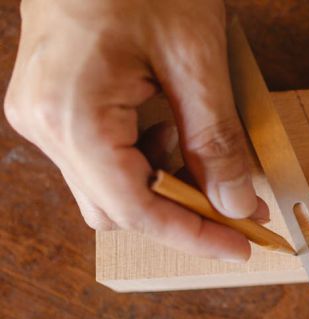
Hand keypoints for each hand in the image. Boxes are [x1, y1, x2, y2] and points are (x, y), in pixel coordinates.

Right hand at [4, 0, 265, 261]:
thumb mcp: (194, 57)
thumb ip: (216, 139)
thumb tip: (237, 203)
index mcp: (70, 115)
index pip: (136, 210)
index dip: (193, 235)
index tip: (242, 247)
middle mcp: (43, 123)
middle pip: (118, 207)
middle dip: (182, 207)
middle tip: (236, 195)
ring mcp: (42, 114)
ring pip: (110, 185)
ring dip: (165, 178)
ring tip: (199, 135)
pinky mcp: (52, 103)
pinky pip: (102, 155)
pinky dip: (146, 154)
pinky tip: (171, 119)